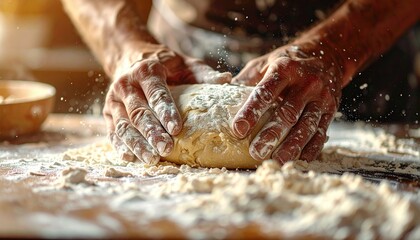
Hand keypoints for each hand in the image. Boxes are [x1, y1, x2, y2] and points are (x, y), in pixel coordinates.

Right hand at [103, 44, 230, 163]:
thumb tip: (228, 80)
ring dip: (137, 144)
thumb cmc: (166, 66)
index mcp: (146, 70)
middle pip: (139, 112)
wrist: (132, 59)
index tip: (177, 129)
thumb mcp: (185, 64)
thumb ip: (204, 74)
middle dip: (152, 133)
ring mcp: (114, 100)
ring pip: (124, 125)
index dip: (166, 111)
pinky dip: (120, 146)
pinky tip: (130, 158)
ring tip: (151, 159)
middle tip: (166, 149)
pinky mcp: (109, 113)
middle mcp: (126, 84)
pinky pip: (113, 131)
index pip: (156, 93)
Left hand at [231, 43, 342, 162]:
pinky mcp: (331, 110)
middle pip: (287, 113)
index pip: (265, 92)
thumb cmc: (288, 62)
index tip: (237, 129)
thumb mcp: (265, 63)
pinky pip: (321, 132)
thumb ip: (246, 80)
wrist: (328, 55)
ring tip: (277, 160)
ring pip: (306, 125)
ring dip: (291, 145)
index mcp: (284, 69)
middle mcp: (305, 83)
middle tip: (255, 152)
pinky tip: (300, 160)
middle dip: (271, 134)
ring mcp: (321, 97)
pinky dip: (311, 148)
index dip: (251, 112)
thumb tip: (219, 96)